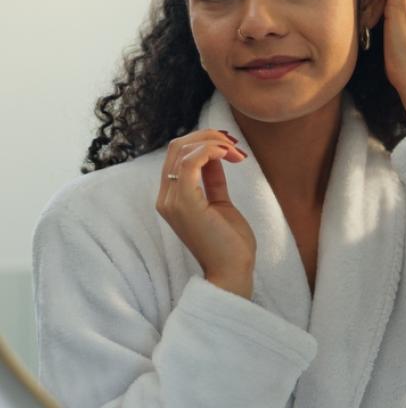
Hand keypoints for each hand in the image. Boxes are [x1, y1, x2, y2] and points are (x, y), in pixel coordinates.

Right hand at [156, 129, 255, 298]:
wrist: (232, 271)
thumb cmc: (228, 242)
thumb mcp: (219, 203)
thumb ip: (212, 180)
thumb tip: (215, 155)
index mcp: (171, 197)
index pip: (176, 155)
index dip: (203, 142)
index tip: (230, 146)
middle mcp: (166, 197)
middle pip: (176, 147)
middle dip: (208, 137)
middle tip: (234, 145)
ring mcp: (172, 200)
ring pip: (182, 150)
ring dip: (213, 142)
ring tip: (236, 152)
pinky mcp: (185, 203)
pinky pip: (191, 162)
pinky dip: (210, 150)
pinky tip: (228, 155)